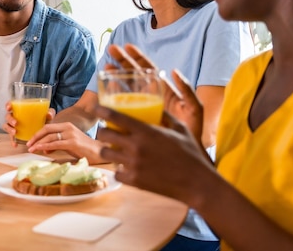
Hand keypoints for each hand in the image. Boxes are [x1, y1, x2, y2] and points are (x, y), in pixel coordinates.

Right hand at [2, 103, 54, 146]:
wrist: (45, 130)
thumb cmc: (44, 119)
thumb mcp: (47, 115)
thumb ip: (50, 113)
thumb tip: (49, 114)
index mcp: (21, 110)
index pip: (11, 105)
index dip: (8, 105)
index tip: (9, 108)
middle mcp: (15, 117)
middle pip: (8, 116)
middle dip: (10, 119)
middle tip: (16, 123)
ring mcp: (14, 126)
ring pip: (7, 126)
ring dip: (9, 129)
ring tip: (15, 133)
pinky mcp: (16, 135)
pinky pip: (11, 138)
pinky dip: (12, 141)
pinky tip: (15, 144)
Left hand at [26, 122, 106, 164]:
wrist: (99, 152)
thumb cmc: (84, 149)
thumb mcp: (68, 144)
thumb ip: (57, 144)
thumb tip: (44, 148)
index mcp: (66, 126)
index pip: (48, 127)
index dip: (37, 133)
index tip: (30, 141)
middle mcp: (68, 127)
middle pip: (47, 129)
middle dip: (35, 137)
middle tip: (28, 144)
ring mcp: (70, 134)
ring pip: (50, 136)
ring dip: (38, 143)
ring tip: (31, 149)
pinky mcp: (73, 142)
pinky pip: (55, 143)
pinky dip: (45, 146)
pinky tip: (39, 149)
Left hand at [96, 105, 213, 202]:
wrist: (197, 184)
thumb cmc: (191, 154)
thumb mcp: (181, 129)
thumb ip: (166, 116)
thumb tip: (156, 107)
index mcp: (146, 131)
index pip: (115, 117)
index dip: (101, 110)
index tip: (95, 107)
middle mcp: (136, 147)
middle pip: (104, 135)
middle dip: (102, 132)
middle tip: (107, 132)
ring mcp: (133, 165)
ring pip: (105, 154)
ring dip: (106, 150)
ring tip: (112, 149)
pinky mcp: (134, 181)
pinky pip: (116, 172)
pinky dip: (118, 169)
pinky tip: (124, 167)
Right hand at [108, 44, 203, 143]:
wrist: (190, 155)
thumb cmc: (195, 131)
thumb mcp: (194, 109)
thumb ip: (187, 91)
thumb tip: (173, 71)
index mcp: (165, 91)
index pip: (149, 69)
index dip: (137, 57)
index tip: (126, 46)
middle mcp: (152, 97)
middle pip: (135, 74)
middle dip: (123, 61)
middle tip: (111, 50)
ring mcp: (143, 108)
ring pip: (127, 88)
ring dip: (117, 76)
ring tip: (106, 66)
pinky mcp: (137, 120)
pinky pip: (123, 107)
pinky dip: (114, 98)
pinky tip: (106, 93)